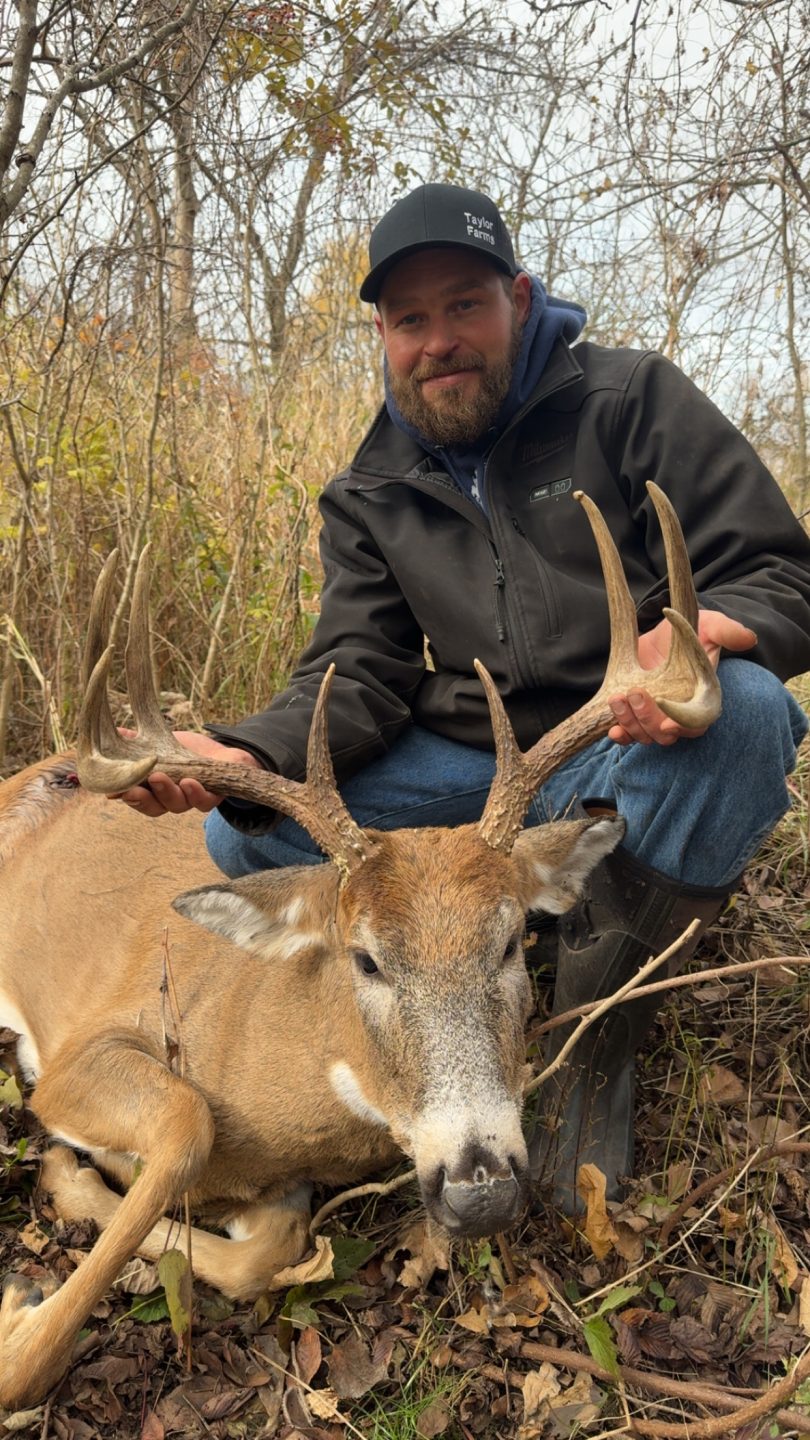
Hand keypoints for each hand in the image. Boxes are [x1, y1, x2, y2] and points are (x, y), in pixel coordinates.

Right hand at [108, 731, 260, 816]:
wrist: (222, 753)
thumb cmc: (184, 751)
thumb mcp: (158, 743)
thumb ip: (134, 742)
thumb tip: (109, 733)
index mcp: (155, 790)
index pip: (137, 798)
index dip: (126, 796)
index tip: (113, 790)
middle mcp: (171, 799)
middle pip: (155, 806)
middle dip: (143, 798)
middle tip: (134, 789)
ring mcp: (191, 799)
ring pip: (177, 804)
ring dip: (167, 792)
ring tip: (158, 778)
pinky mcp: (213, 795)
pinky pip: (203, 801)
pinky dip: (196, 793)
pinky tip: (189, 782)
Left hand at [608, 610, 756, 745]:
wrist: (665, 633)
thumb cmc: (693, 632)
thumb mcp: (710, 626)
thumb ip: (726, 631)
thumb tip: (748, 637)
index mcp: (704, 698)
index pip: (698, 722)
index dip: (685, 726)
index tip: (668, 723)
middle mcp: (683, 715)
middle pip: (669, 734)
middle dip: (649, 719)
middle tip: (635, 693)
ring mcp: (659, 719)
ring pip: (647, 735)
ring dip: (631, 723)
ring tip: (618, 699)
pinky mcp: (639, 717)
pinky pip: (630, 736)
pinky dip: (621, 736)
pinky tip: (613, 730)